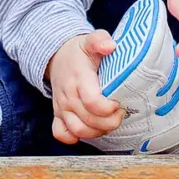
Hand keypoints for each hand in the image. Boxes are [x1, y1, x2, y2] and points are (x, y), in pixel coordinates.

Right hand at [46, 30, 122, 144]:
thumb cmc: (79, 51)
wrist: (57, 56)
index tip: (119, 103)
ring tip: (109, 123)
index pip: (92, 101)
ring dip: (96, 132)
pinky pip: (61, 134)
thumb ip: (100, 40)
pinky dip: (75, 138)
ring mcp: (61, 107)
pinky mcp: (57, 115)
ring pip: (77, 130)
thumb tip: (110, 46)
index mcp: (78, 77)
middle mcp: (68, 95)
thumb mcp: (90, 40)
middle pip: (88, 120)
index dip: (108, 108)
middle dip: (109, 122)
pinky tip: (89, 130)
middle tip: (121, 114)